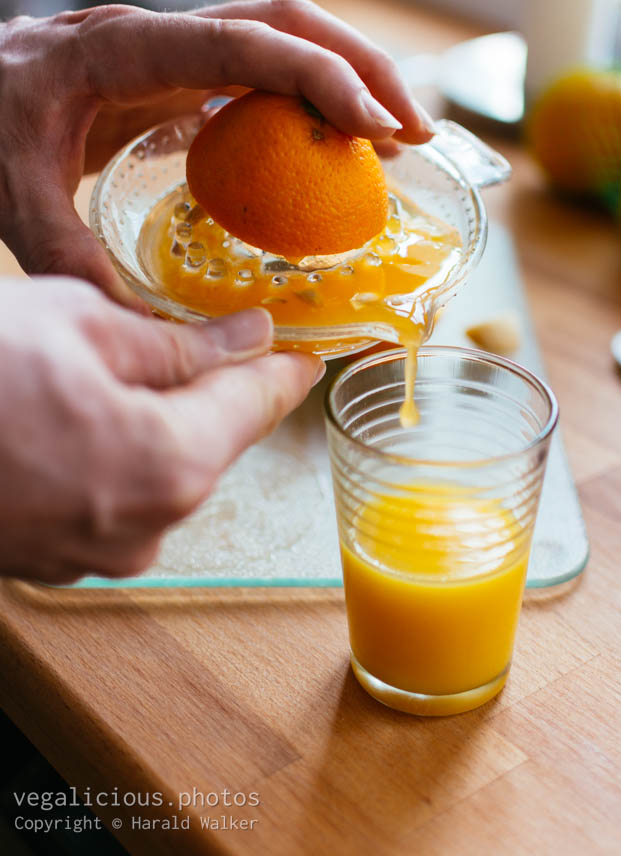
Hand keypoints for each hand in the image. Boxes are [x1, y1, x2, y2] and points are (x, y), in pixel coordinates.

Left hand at [0, 0, 433, 305]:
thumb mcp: (14, 200)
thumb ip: (73, 263)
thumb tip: (147, 333)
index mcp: (118, 50)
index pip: (240, 42)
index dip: (317, 77)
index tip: (373, 128)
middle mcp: (158, 36)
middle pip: (285, 23)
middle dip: (361, 69)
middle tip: (413, 132)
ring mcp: (174, 50)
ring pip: (284, 38)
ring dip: (350, 79)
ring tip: (397, 141)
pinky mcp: (180, 73)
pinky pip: (264, 72)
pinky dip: (312, 101)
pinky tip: (337, 145)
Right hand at [0, 276, 322, 582]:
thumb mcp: (76, 325)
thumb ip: (175, 344)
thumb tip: (245, 339)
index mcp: (170, 464)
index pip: (257, 406)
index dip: (285, 371)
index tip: (306, 356)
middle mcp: (144, 526)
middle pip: (207, 440)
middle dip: (204, 388)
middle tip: (188, 337)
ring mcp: (92, 553)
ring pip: (153, 467)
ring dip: (144, 419)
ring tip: (88, 370)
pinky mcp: (48, 559)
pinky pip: (105, 493)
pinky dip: (100, 452)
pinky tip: (57, 412)